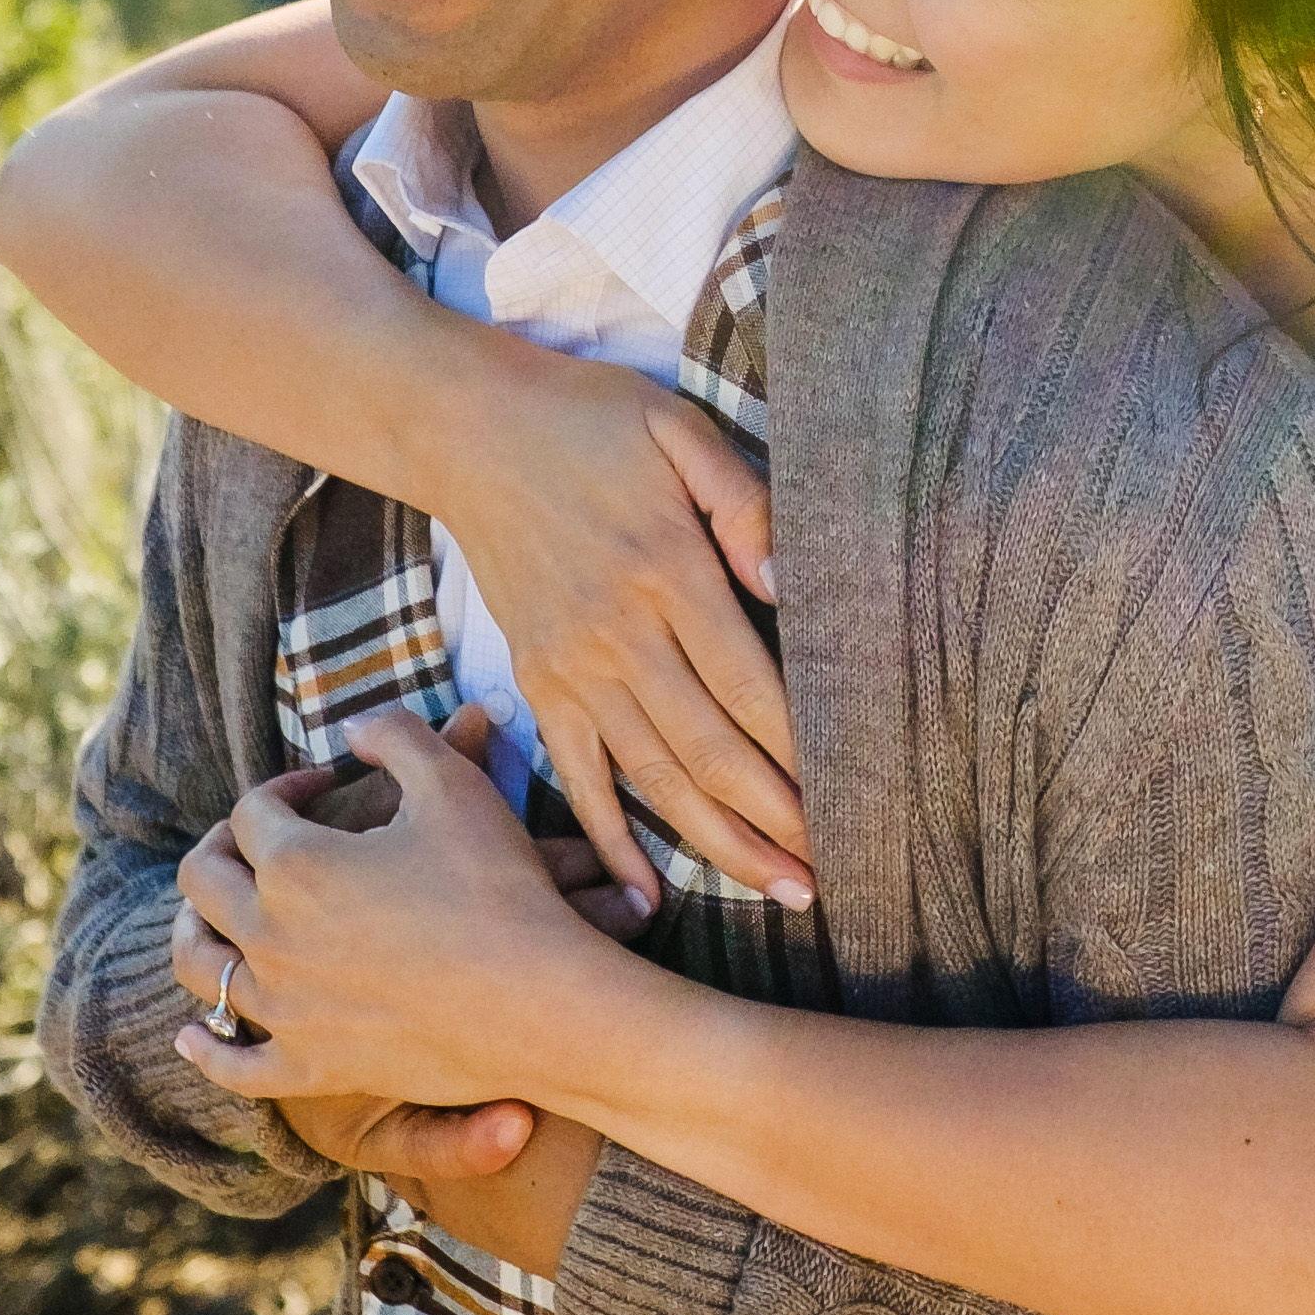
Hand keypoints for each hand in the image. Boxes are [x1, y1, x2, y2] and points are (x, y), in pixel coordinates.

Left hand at [171, 766, 541, 1177]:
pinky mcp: (311, 1067)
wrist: (538, 1002)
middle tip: (255, 840)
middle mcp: (270, 936)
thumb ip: (397, 736)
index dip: (285, 786)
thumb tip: (356, 728)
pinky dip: (209, 1048)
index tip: (325, 784)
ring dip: (195, 932)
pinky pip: (237, 1065)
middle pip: (203, 882)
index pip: (253, 811)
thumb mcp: (455, 785)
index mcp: (295, 864)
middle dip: (222, 846)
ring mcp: (285, 1009)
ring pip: (201, 967)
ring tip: (210, 919)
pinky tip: (193, 1036)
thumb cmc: (498, 888)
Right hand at [410, 322, 801, 915]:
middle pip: (709, 748)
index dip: (799, 750)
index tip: (848, 801)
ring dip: (715, 840)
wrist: (467, 430)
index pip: (748, 683)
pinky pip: (577, 775)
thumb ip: (742, 501)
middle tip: (826, 876)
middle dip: (773, 818)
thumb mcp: (676, 428)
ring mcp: (571, 667)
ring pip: (653, 776)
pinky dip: (608, 838)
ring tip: (774, 887)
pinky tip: (642, 893)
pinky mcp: (537, 683)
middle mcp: (618, 634)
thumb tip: (787, 582)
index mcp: (666, 569)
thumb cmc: (588, 421)